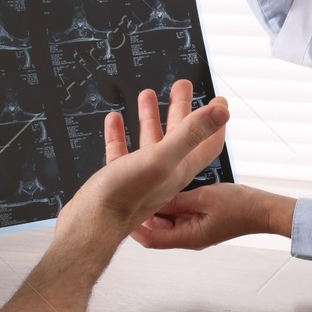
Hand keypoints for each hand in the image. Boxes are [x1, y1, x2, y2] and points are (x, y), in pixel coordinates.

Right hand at [56, 80, 228, 244]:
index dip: (216, 121)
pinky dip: (120, 133)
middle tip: (181, 86)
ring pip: (149, 141)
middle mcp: (163, 173)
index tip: (219, 100)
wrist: (91, 225)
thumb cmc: (125, 198)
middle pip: (179, 136)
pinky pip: (121, 151)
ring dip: (150, 117)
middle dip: (181, 109)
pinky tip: (115, 119)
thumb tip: (220, 112)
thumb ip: (190, 134)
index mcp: (179, 169)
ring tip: (147, 94)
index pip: (207, 143)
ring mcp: (141, 177)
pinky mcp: (118, 179)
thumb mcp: (161, 159)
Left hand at [131, 183, 295, 250]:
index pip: (151, 239)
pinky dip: (171, 201)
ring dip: (158, 205)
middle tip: (132, 193)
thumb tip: (154, 198)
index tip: (124, 211)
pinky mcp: (199, 221)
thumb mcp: (204, 197)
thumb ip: (177, 199)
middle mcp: (188, 237)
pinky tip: (169, 186)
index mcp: (188, 237)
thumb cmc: (243, 207)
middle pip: (155, 228)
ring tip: (148, 186)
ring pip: (166, 219)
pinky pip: (178, 213)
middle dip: (144, 212)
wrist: (264, 210)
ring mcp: (193, 229)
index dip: (134, 227)